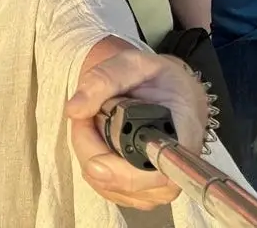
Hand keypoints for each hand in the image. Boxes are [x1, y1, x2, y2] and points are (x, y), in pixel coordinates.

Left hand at [65, 38, 207, 210]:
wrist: (172, 93)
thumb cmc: (158, 79)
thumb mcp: (134, 63)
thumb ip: (104, 79)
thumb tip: (74, 109)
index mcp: (182, 139)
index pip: (155, 174)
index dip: (121, 172)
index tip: (93, 151)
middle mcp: (174, 173)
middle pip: (121, 181)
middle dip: (91, 145)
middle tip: (87, 111)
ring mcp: (156, 189)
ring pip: (106, 184)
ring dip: (89, 150)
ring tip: (96, 118)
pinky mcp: (140, 194)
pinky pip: (104, 185)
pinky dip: (92, 159)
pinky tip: (98, 135)